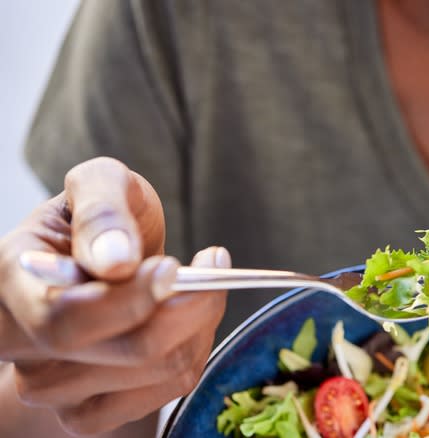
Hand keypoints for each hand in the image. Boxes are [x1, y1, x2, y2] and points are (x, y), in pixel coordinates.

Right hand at [0, 157, 228, 434]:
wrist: (103, 254)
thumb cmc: (102, 215)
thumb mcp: (101, 183)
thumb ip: (103, 211)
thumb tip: (116, 261)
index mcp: (12, 281)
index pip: (66, 319)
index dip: (131, 301)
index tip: (173, 267)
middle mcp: (21, 344)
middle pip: (127, 351)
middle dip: (189, 306)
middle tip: (212, 263)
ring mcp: (53, 386)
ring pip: (159, 370)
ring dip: (200, 322)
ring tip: (200, 283)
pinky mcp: (90, 410)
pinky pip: (167, 393)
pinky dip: (196, 350)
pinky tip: (190, 319)